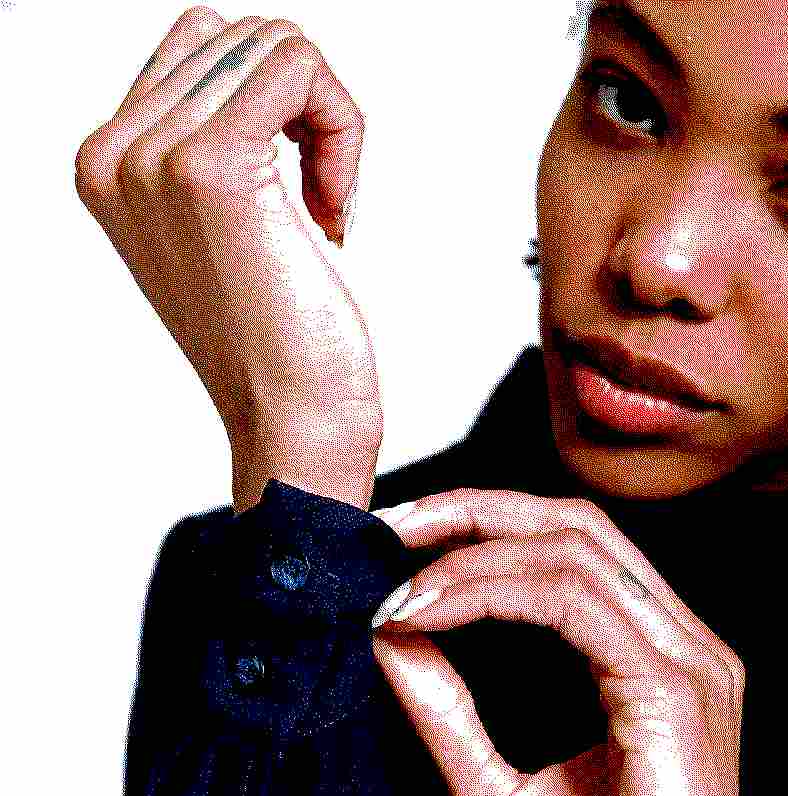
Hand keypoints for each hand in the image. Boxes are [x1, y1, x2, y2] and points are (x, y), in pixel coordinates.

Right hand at [74, 8, 381, 509]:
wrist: (291, 425)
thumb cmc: (277, 342)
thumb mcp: (218, 227)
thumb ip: (207, 138)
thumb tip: (255, 51)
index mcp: (104, 162)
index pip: (202, 44)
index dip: (275, 108)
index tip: (294, 198)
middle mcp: (114, 153)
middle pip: (241, 36)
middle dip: (304, 112)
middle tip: (321, 205)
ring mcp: (155, 157)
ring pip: (276, 45)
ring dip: (328, 122)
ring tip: (327, 207)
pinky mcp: (212, 165)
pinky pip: (301, 67)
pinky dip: (344, 125)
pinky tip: (335, 205)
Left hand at [369, 488, 772, 795]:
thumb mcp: (494, 793)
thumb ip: (449, 711)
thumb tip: (392, 636)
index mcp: (652, 667)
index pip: (570, 551)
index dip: (478, 529)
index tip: (391, 550)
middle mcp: (683, 650)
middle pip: (575, 524)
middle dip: (469, 512)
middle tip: (382, 531)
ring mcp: (689, 666)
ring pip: (573, 550)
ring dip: (468, 554)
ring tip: (392, 585)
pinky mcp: (675, 695)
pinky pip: (576, 602)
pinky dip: (491, 591)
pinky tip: (427, 612)